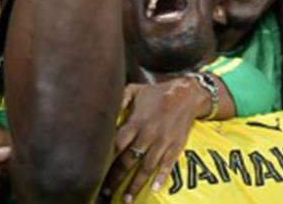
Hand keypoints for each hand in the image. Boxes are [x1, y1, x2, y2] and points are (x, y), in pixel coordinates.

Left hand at [103, 78, 205, 200]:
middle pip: (129, 160)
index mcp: (136, 122)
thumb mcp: (135, 90)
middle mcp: (148, 134)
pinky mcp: (175, 147)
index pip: (117, 144)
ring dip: (136, 184)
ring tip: (126, 199)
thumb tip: (104, 109)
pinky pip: (167, 165)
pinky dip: (161, 178)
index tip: (96, 172)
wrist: (187, 93)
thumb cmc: (157, 93)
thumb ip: (119, 100)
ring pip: (146, 167)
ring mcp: (163, 142)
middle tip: (106, 192)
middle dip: (116, 178)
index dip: (106, 159)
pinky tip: (153, 189)